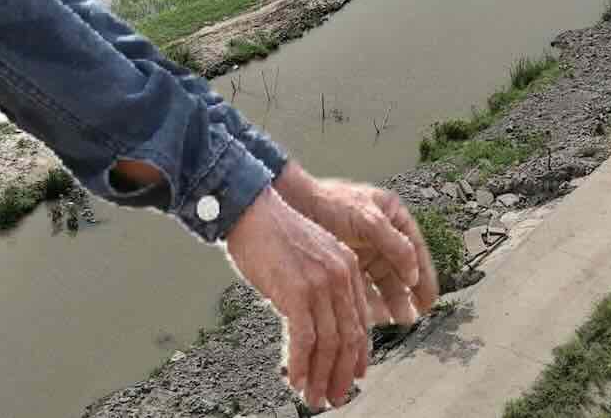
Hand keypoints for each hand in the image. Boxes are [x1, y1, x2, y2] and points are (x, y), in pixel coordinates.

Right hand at [224, 186, 371, 409]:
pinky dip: (299, 364)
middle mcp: (341, 276)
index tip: (352, 377)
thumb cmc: (273, 237)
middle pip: (348, 337)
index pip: (359, 322)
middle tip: (333, 398)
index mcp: (348, 268)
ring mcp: (320, 284)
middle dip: (340, 374)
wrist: (251, 211)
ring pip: (327, 343)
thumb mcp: (309, 259)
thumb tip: (316, 328)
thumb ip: (320, 288)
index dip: (357, 354)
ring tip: (313, 398)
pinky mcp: (297, 291)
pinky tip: (294, 380)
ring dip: (319, 376)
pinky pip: (303, 339)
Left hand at [278, 166, 439, 327]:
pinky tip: (375, 316)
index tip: (428, 300)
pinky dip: (370, 301)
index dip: (424, 276)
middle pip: (401, 270)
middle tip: (413, 317)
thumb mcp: (369, 219)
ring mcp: (365, 249)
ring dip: (392, 300)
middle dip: (408, 294)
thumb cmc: (332, 202)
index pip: (416, 251)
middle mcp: (382, 234)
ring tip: (398, 320)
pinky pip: (364, 286)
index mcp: (394, 217)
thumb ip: (395, 245)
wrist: (294, 202)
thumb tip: (414, 275)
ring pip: (383, 281)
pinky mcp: (347, 263)